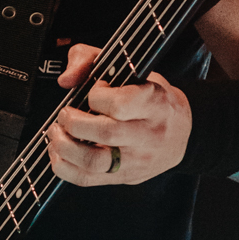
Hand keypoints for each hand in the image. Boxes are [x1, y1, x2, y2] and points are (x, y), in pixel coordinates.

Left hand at [47, 43, 192, 186]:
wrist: (181, 132)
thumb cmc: (151, 99)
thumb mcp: (130, 69)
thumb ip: (91, 60)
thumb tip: (67, 79)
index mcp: (155, 103)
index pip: (121, 104)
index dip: (97, 97)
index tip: (94, 91)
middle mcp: (149, 135)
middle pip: (106, 133)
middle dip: (74, 122)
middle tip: (65, 114)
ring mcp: (138, 160)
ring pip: (94, 161)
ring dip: (65, 147)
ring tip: (57, 133)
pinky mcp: (125, 177)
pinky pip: (87, 179)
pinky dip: (64, 167)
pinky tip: (59, 153)